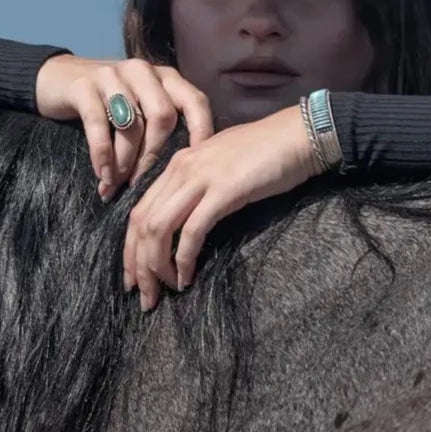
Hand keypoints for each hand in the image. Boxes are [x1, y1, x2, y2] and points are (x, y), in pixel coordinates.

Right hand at [35, 54, 212, 198]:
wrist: (56, 78)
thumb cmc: (108, 103)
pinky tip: (102, 175)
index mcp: (164, 76)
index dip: (202, 131)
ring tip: (117, 185)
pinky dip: (102, 154)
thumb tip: (184, 171)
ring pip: (131, 124)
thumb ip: (162, 125)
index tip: (199, 164)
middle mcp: (142, 71)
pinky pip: (98, 124)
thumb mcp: (140, 106)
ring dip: (125, 162)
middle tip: (143, 185)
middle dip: (155, 156)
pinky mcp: (84, 85)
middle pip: (163, 116)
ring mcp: (112, 74)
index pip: (195, 101)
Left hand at [123, 104, 324, 310]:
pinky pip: (192, 231)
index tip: (134, 277)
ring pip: (158, 228)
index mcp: (177, 164)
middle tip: (144, 297)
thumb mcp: (221, 166)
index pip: (139, 211)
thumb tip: (187, 220)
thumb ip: (199, 187)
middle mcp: (181, 169)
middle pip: (141, 223)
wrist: (300, 135)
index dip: (130, 248)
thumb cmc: (268, 153)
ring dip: (156, 267)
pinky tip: (187, 278)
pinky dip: (184, 259)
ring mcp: (200, 178)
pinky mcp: (223, 191)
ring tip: (164, 292)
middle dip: (137, 265)